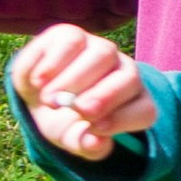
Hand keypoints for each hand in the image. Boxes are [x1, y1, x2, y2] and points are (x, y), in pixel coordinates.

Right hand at [10, 23, 156, 164]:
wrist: (36, 98)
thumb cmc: (64, 121)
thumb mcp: (73, 139)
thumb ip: (87, 146)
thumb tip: (94, 142)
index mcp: (132, 102)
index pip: (144, 109)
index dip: (122, 119)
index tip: (96, 128)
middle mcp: (123, 71)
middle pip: (129, 76)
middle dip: (104, 96)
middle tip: (78, 110)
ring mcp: (99, 48)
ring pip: (101, 54)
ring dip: (74, 79)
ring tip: (49, 100)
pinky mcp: (71, 34)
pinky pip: (70, 42)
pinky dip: (53, 64)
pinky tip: (38, 82)